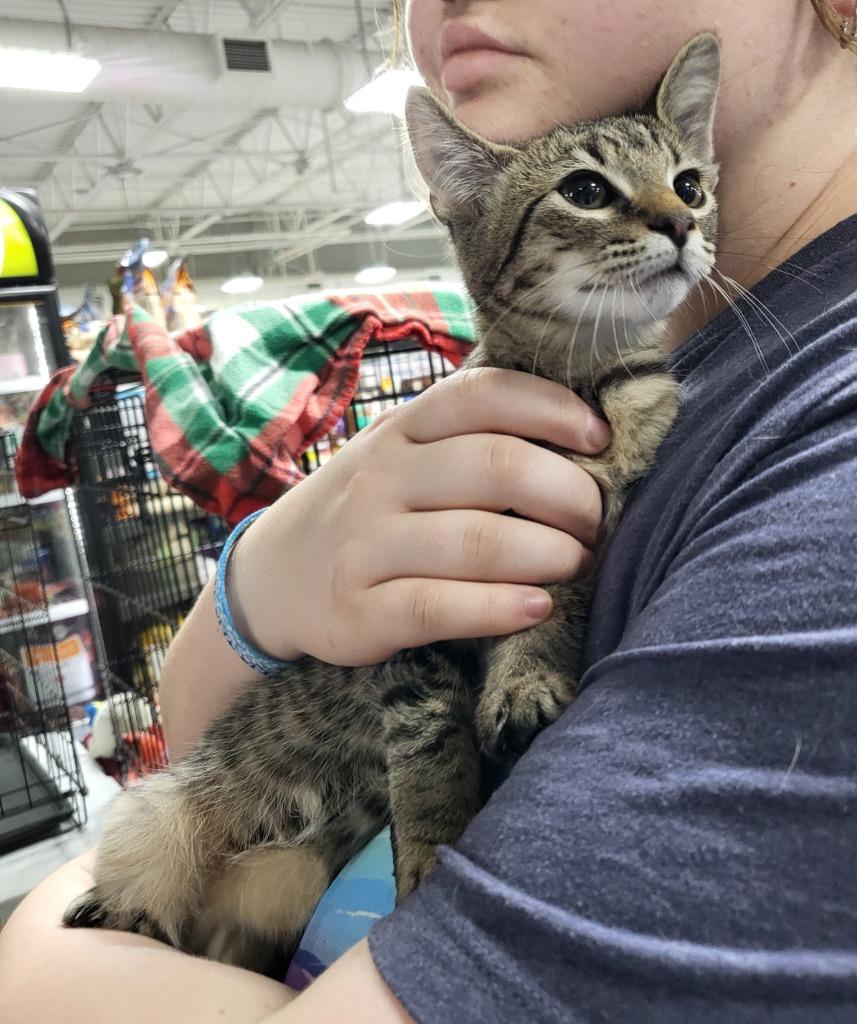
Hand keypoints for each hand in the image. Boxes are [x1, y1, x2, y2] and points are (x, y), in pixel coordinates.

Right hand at [230, 367, 609, 665]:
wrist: (273, 578)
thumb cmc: (368, 511)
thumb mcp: (402, 457)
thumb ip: (469, 442)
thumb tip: (583, 441)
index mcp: (402, 429)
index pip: (483, 394)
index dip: (554, 409)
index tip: (601, 441)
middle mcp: (381, 477)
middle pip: (496, 467)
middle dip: (570, 496)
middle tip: (597, 524)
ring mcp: (364, 544)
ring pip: (477, 541)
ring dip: (549, 555)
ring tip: (578, 565)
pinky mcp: (358, 612)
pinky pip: (439, 607)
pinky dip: (499, 608)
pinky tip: (537, 607)